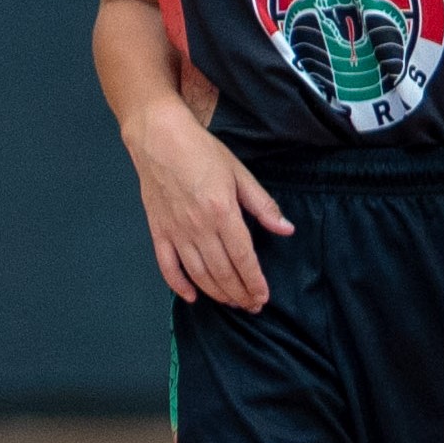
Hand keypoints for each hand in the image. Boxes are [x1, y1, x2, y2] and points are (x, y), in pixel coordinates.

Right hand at [126, 106, 287, 309]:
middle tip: (251, 304)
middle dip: (239, 293)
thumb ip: (263, 205)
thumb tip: (286, 229)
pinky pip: (167, 266)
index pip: (243, 258)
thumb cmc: (200, 151)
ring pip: (198, 274)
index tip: (263, 296)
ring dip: (216, 293)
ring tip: (231, 302)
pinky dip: (179, 285)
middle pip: (222, 272)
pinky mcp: (158, 231)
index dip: (255, 282)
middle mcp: (198, 227)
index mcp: (222, 212)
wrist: (158, 138)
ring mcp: (175, 231)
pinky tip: (192, 296)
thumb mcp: (239, 173)